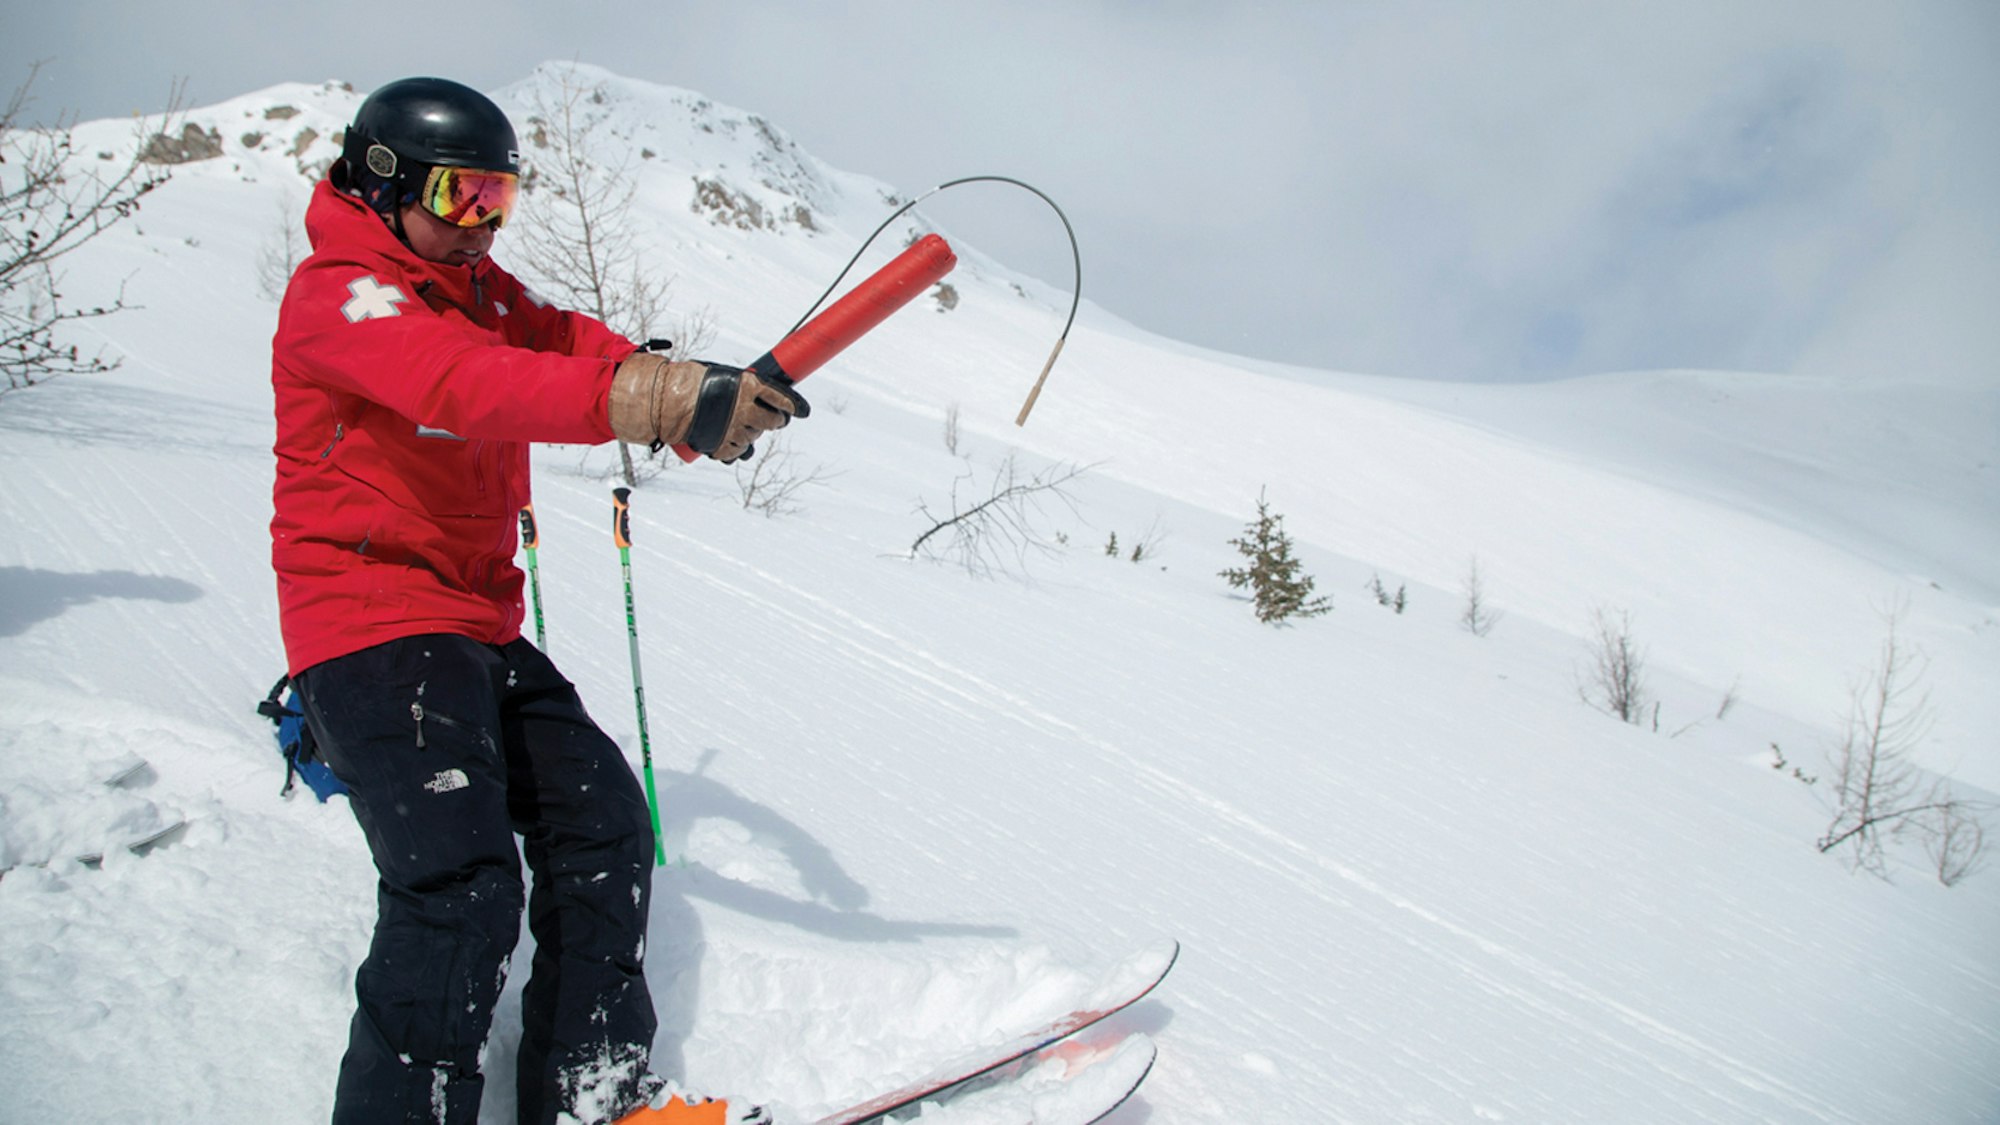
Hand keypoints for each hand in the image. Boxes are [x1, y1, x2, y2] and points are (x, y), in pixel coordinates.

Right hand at [608, 356, 809, 461]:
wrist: (664, 401)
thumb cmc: (692, 381)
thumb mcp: (722, 374)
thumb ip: (744, 384)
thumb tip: (765, 391)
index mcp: (747, 386)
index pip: (781, 397)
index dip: (794, 405)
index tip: (803, 411)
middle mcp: (744, 409)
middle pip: (774, 421)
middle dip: (778, 421)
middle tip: (776, 419)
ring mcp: (733, 430)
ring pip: (756, 437)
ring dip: (754, 432)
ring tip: (741, 424)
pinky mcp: (721, 447)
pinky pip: (739, 452)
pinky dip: (738, 447)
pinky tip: (732, 438)